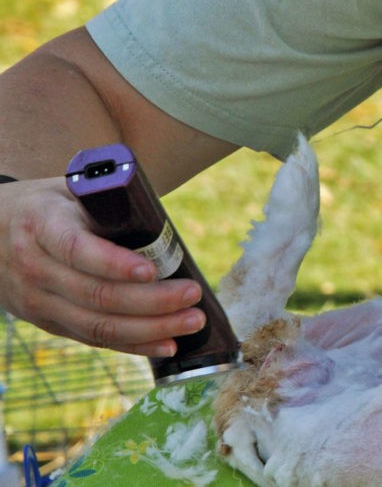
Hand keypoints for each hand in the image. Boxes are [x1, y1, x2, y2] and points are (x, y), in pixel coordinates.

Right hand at [0, 177, 205, 355]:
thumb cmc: (49, 206)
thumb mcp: (70, 190)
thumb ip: (107, 202)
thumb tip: (162, 226)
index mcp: (41, 225)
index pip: (77, 250)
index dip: (115, 264)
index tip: (153, 270)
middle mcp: (34, 268)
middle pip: (96, 295)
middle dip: (152, 301)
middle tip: (193, 294)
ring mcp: (37, 302)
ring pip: (97, 325)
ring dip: (151, 328)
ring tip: (192, 321)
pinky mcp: (47, 323)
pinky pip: (93, 339)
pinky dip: (133, 344)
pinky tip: (167, 344)